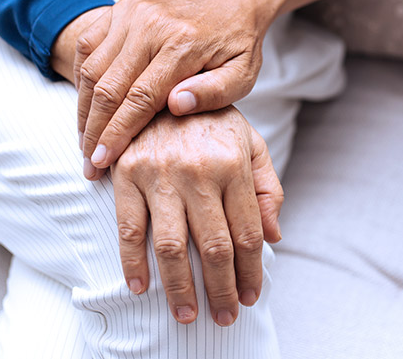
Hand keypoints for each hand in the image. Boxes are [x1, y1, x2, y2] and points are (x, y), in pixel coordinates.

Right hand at [75, 0, 281, 179]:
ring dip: (84, 110)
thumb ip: (213, 93)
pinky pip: (87, 47)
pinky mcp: (120, 9)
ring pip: (91, 69)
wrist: (230, 2)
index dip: (117, 133)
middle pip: (108, 86)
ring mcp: (132, 13)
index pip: (139, 97)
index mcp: (182, 44)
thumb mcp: (241, 76)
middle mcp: (151, 24)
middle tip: (89, 163)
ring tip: (86, 141)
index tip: (102, 161)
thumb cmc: (236, 45)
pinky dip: (82, 80)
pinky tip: (87, 107)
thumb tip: (176, 105)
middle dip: (93, 130)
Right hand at [111, 106, 282, 325]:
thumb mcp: (251, 143)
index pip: (248, 233)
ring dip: (181, 289)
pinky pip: (129, 229)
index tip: (251, 296)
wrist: (160, 85)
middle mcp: (198, 171)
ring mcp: (160, 173)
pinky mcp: (127, 173)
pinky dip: (133, 264)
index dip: (251, 271)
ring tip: (188, 315)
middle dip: (222, 290)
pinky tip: (142, 288)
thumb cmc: (212, 121)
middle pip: (215, 247)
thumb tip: (274, 236)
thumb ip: (266, 187)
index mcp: (233, 164)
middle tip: (225, 317)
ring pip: (173, 247)